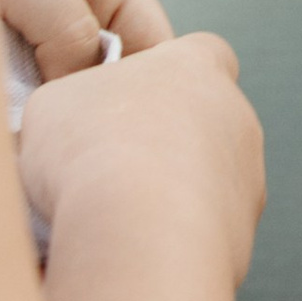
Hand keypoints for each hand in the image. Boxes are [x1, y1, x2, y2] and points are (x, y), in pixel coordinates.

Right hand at [17, 30, 265, 289]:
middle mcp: (235, 116)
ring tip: (121, 214)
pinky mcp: (245, 233)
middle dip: (169, 140)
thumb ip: (75, 101)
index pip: (200, 53)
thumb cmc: (92, 154)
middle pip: (208, 119)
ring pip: (213, 178)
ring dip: (176, 192)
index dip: (168, 75)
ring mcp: (248, 176)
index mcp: (195, 67)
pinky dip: (180, 236)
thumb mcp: (53, 103)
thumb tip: (73, 123)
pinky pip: (210, 229)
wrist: (134, 235)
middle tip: (116, 164)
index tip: (132, 98)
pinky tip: (141, 247)